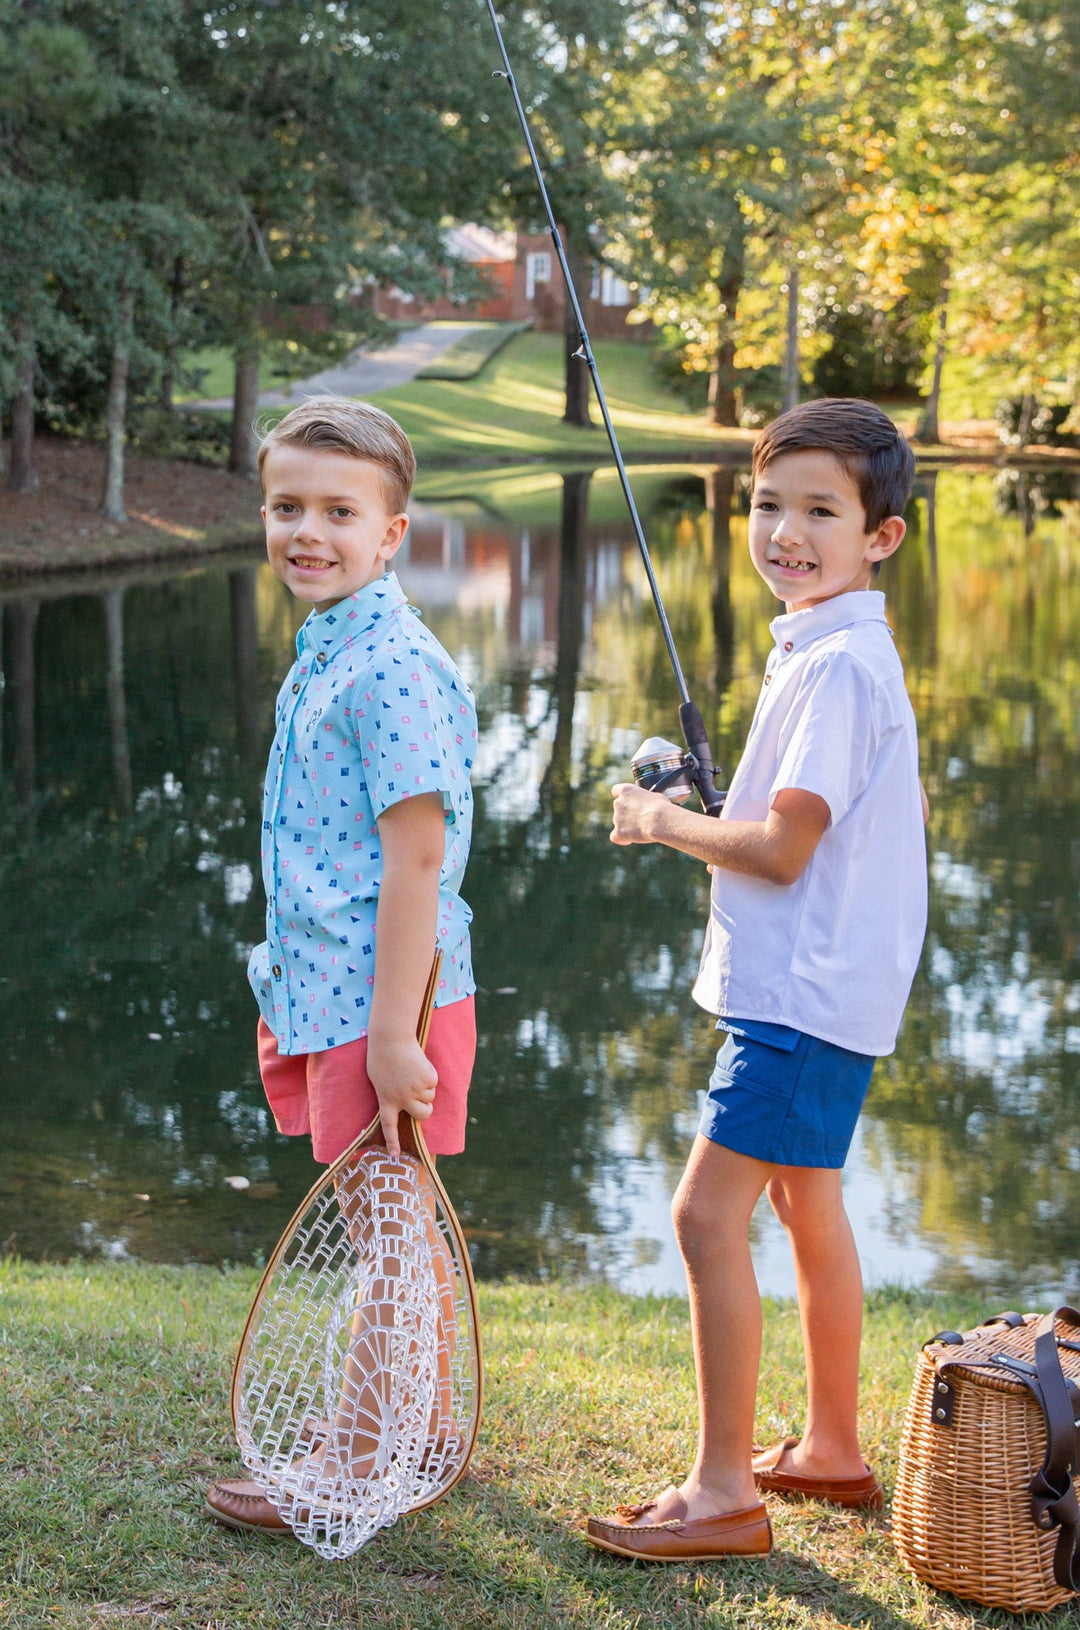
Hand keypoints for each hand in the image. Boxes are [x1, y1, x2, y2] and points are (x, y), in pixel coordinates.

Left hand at [366, 1034, 437, 1158]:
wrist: (391, 1039)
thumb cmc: (381, 1056)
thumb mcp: (379, 1080)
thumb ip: (390, 1094)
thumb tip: (406, 1102)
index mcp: (387, 1100)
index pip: (389, 1126)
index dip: (392, 1141)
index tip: (395, 1156)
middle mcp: (402, 1099)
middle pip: (423, 1114)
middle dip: (426, 1108)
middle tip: (422, 1099)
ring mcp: (415, 1089)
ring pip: (430, 1096)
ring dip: (426, 1086)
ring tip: (412, 1071)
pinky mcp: (427, 1078)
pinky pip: (433, 1081)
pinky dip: (429, 1073)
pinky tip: (418, 1064)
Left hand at [610, 781, 668, 845]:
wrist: (659, 820)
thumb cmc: (661, 806)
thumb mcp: (655, 796)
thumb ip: (645, 799)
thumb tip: (648, 804)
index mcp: (626, 790)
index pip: (616, 790)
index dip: (622, 797)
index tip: (628, 801)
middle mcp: (618, 803)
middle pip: (619, 807)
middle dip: (627, 812)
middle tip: (640, 817)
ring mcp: (617, 818)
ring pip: (619, 822)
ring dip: (627, 825)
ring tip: (642, 829)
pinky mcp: (619, 832)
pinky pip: (615, 837)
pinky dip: (621, 839)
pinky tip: (628, 840)